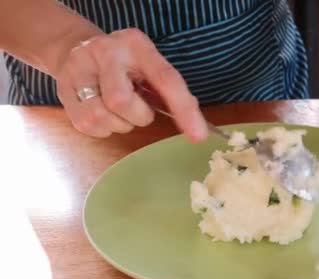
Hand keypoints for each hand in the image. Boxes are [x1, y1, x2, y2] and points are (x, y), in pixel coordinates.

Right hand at [54, 28, 206, 141]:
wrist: (77, 49)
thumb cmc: (125, 66)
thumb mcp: (149, 67)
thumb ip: (169, 91)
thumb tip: (193, 124)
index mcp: (137, 45)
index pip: (165, 79)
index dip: (183, 110)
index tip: (198, 136)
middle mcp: (106, 52)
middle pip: (121, 101)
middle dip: (138, 116)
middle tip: (139, 110)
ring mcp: (80, 70)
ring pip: (101, 116)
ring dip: (119, 124)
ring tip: (120, 111)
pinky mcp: (63, 90)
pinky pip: (87, 125)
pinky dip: (103, 129)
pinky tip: (105, 114)